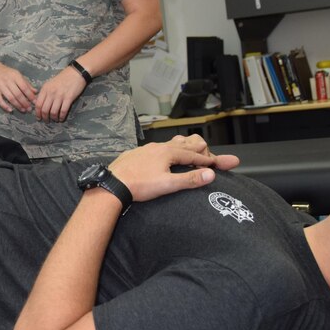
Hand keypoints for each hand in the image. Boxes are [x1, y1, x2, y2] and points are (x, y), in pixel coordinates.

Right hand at [0, 60, 36, 112]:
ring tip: (23, 110)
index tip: (35, 102)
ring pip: (10, 98)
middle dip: (25, 102)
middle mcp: (8, 80)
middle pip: (18, 94)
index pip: (24, 87)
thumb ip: (26, 83)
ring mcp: (0, 85)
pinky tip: (10, 110)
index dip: (30, 95)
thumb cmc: (6, 73)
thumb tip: (35, 91)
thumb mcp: (17, 75)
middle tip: (29, 109)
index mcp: (15, 76)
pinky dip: (4, 106)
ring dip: (17, 105)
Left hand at [33, 66, 86, 121]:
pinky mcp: (69, 98)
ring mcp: (60, 96)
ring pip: (53, 112)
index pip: (38, 104)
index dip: (37, 113)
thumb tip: (39, 103)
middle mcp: (51, 93)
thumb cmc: (63, 78)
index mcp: (45, 89)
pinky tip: (62, 118)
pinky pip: (63, 111)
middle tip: (46, 121)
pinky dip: (62, 117)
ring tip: (55, 120)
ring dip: (54, 118)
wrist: (76, 72)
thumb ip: (44, 92)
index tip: (39, 117)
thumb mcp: (50, 83)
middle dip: (45, 118)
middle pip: (45, 110)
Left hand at [107, 135, 240, 204]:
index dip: (206, 160)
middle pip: (183, 145)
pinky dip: (166, 151)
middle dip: (197, 150)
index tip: (216, 164)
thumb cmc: (139, 185)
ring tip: (187, 150)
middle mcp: (158, 147)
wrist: (112, 184)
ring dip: (181, 148)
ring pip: (168, 144)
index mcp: (168, 152)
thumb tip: (211, 174)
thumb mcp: (167, 185)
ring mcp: (146, 149)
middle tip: (207, 153)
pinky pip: (156, 149)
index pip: (193, 155)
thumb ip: (190, 179)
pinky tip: (162, 156)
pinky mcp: (136, 154)